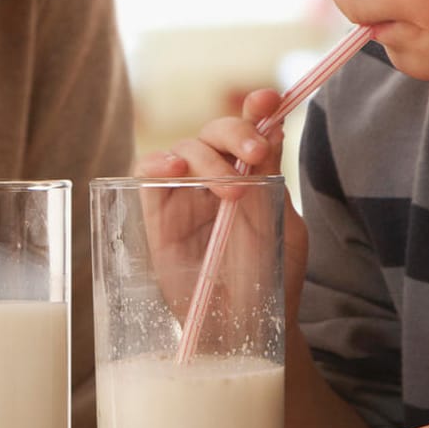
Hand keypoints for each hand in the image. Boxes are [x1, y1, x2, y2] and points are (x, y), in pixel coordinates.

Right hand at [134, 90, 307, 323]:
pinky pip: (145, 174)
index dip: (255, 108)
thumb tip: (273, 126)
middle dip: (234, 132)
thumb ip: (273, 176)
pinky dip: (156, 162)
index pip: (249, 129)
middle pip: (214, 131)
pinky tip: (175, 167)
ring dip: (205, 155)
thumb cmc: (271, 280)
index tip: (267, 100)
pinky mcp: (156, 215)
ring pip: (182, 147)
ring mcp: (184, 195)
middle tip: (254, 153)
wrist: (249, 327)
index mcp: (251, 174)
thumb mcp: (283, 225)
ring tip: (228, 187)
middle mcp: (216, 177)